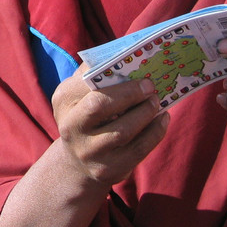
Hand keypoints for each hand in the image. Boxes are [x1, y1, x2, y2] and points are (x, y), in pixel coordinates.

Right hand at [0, 71, 168, 226]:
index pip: (84, 83)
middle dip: (130, 94)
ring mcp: (90, 152)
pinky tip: (163, 119)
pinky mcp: (109, 170)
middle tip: (151, 86)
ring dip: (146, 113)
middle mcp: (71, 128)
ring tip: (157, 102)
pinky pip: (138, 150)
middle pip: (101, 106)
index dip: (111, 74)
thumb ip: (93, 77)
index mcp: (63, 102)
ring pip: (123, 130)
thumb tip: (123, 55)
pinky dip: (155, 132)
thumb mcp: (78, 96)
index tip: (136, 70)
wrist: (78, 162)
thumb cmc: (85, 117)